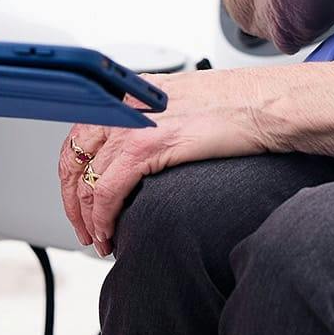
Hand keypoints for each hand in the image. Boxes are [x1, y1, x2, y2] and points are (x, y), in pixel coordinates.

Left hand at [59, 70, 268, 254]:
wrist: (260, 103)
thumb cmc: (232, 106)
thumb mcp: (177, 106)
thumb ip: (150, 123)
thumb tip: (135, 159)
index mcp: (128, 94)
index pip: (79, 137)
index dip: (73, 176)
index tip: (79, 201)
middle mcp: (123, 105)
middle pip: (73, 159)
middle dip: (73, 202)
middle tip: (84, 229)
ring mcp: (131, 124)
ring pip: (87, 180)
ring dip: (88, 218)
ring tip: (100, 240)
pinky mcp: (145, 146)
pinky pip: (108, 191)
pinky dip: (103, 218)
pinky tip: (111, 233)